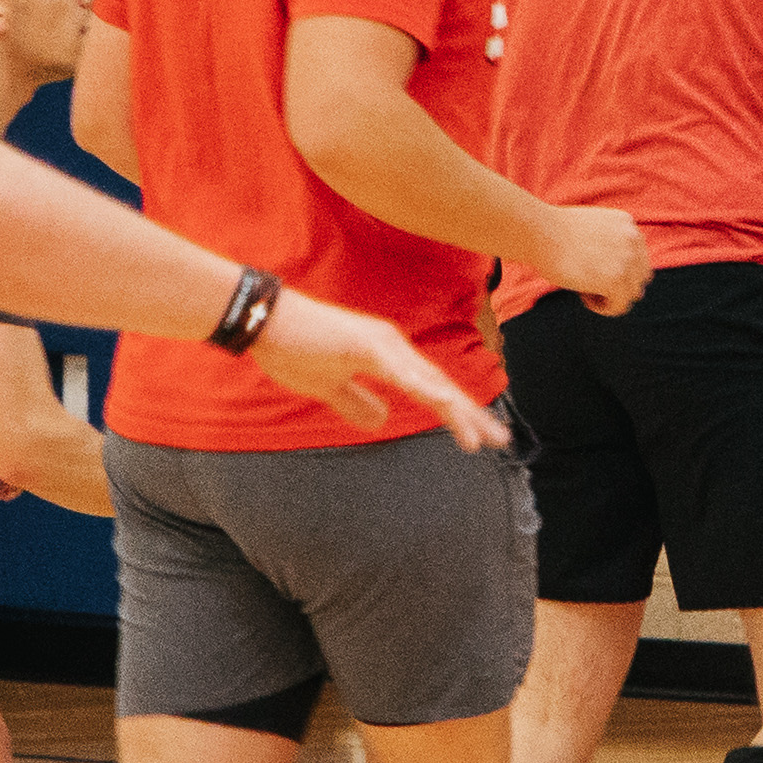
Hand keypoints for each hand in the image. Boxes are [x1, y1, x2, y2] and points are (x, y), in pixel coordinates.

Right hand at [248, 285, 506, 450]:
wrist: (261, 321)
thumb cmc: (291, 349)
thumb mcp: (328, 387)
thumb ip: (355, 402)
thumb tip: (382, 421)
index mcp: (387, 357)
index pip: (430, 389)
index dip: (455, 412)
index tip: (480, 437)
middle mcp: (392, 347)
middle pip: (439, 384)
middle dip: (470, 414)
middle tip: (501, 440)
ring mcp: (380, 343)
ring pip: (427, 380)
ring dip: (455, 407)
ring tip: (480, 434)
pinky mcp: (363, 343)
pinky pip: (398, 371)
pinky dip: (422, 387)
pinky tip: (442, 402)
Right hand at [541, 204, 652, 316]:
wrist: (538, 232)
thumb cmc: (552, 231)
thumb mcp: (590, 227)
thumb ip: (608, 243)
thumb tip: (614, 271)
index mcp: (627, 224)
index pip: (639, 258)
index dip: (620, 270)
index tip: (595, 272)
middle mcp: (633, 239)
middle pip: (641, 277)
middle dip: (619, 285)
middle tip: (591, 285)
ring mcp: (627, 259)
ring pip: (632, 294)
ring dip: (610, 296)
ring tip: (585, 290)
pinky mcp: (616, 279)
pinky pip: (619, 306)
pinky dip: (603, 307)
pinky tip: (583, 297)